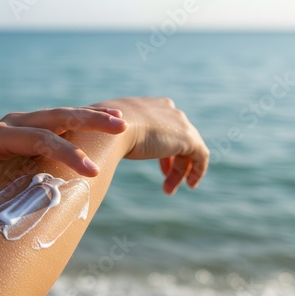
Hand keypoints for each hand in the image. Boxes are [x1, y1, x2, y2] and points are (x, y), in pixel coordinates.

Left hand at [0, 107, 127, 205]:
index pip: (37, 138)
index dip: (65, 152)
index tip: (91, 171)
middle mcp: (16, 122)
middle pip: (56, 117)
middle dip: (88, 124)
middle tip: (120, 132)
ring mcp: (29, 121)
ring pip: (64, 113)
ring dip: (93, 117)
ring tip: (121, 123)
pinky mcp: (39, 126)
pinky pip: (67, 119)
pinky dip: (90, 119)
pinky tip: (114, 121)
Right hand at [92, 97, 209, 194]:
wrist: (108, 130)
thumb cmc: (97, 131)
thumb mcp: (101, 131)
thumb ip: (106, 137)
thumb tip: (94, 148)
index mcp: (147, 105)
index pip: (160, 124)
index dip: (158, 145)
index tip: (154, 162)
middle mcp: (165, 108)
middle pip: (175, 136)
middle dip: (170, 159)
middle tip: (164, 179)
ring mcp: (178, 122)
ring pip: (187, 148)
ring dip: (179, 171)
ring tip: (169, 190)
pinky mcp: (187, 137)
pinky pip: (200, 156)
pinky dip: (197, 170)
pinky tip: (190, 185)